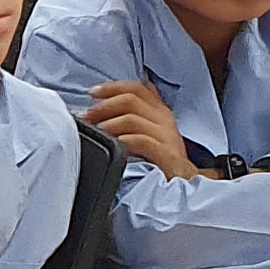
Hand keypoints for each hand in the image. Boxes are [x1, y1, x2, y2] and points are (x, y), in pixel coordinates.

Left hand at [80, 78, 194, 178]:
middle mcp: (164, 119)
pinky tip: (114, 144)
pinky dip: (124, 141)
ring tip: (95, 132)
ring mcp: (167, 136)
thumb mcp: (147, 132)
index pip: (137, 88)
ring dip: (108, 124)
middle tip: (86, 116)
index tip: (92, 92)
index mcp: (158, 111)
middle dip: (104, 106)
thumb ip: (132, 117)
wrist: (183, 182)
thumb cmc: (160, 158)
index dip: (113, 87)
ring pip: (132, 119)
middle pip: (131, 100)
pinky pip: (142, 142)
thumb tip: (100, 109)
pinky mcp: (167, 155)